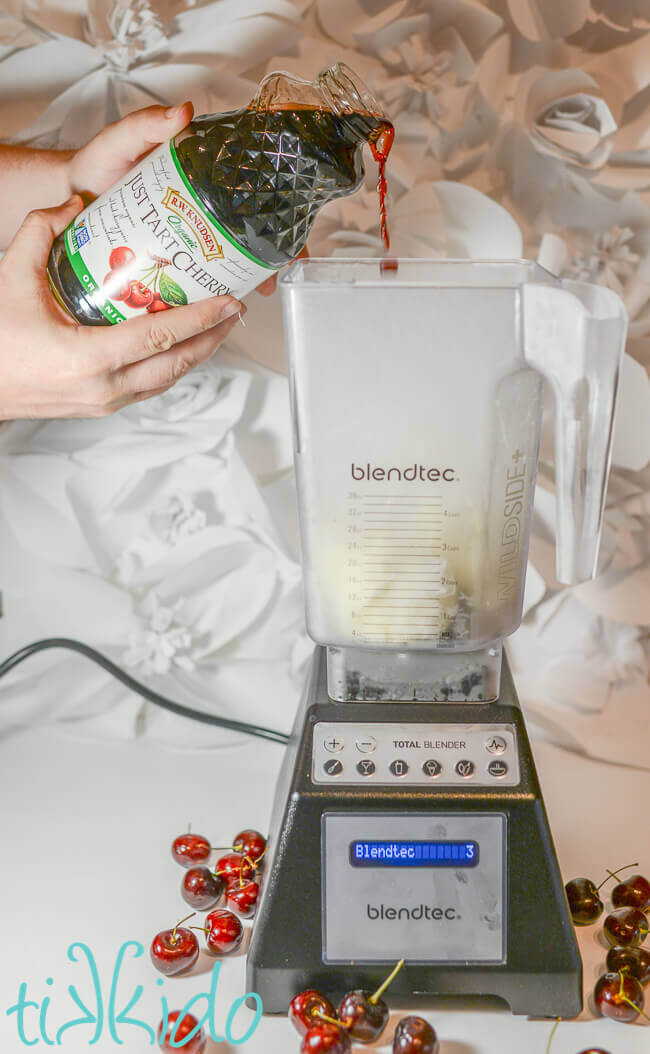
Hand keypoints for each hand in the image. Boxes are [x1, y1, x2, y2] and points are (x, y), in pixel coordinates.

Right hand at [0, 196, 244, 418]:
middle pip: (177, 363)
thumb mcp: (11, 278)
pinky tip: (182, 346)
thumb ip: (39, 232)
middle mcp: (105, 388)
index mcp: (89, 359)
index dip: (200, 319)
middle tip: (233, 309)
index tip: (226, 302)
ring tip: (217, 326)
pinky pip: (151, 386)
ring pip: (168, 379)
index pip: (160, 338)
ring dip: (197, 354)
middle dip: (212, 336)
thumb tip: (74, 203)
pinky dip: (172, 365)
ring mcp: (107, 403)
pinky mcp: (104, 408)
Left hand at [66, 102, 285, 296]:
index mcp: (203, 175)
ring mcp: (190, 234)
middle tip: (270, 277)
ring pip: (231, 258)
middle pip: (252, 232)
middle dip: (269, 257)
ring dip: (246, 277)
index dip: (280, 216)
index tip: (291, 240)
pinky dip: (214, 290)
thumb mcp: (121, 141)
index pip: (255, 192)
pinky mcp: (174, 258)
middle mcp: (203, 206)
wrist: (70, 198)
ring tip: (253, 292)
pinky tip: (220, 302)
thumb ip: (146, 125)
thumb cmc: (96, 166)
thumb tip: (182, 112)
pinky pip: (202, 275)